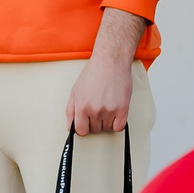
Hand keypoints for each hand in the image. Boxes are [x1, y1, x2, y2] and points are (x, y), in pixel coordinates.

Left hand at [67, 8, 144, 135]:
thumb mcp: (75, 91)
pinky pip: (119, 127)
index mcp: (81, 106)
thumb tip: (71, 127)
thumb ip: (70, 111)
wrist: (111, 61)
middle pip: (95, 130)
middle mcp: (95, 110)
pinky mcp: (123, 109)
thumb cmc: (93, 74)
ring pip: (107, 128)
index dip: (83, 127)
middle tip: (97, 108)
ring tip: (106, 105)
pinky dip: (117, 123)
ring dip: (106, 121)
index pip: (81, 131)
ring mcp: (109, 110)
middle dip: (95, 122)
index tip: (86, 122)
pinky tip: (114, 113)